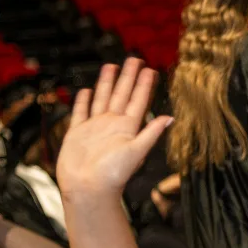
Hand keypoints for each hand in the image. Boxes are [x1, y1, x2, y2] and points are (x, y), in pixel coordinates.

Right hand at [57, 58, 171, 200]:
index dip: (144, 85)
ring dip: (107, 83)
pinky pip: (81, 113)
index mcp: (127, 128)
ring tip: (112, 66)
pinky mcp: (78, 133)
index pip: (138, 101)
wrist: (88, 189)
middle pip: (121, 94)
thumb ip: (151, 133)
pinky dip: (84, 102)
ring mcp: (95, 128)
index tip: (151, 69)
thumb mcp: (136, 151)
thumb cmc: (112, 175)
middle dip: (128, 77)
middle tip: (135, 58)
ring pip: (102, 99)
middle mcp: (112, 125)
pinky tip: (87, 91)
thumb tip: (170, 118)